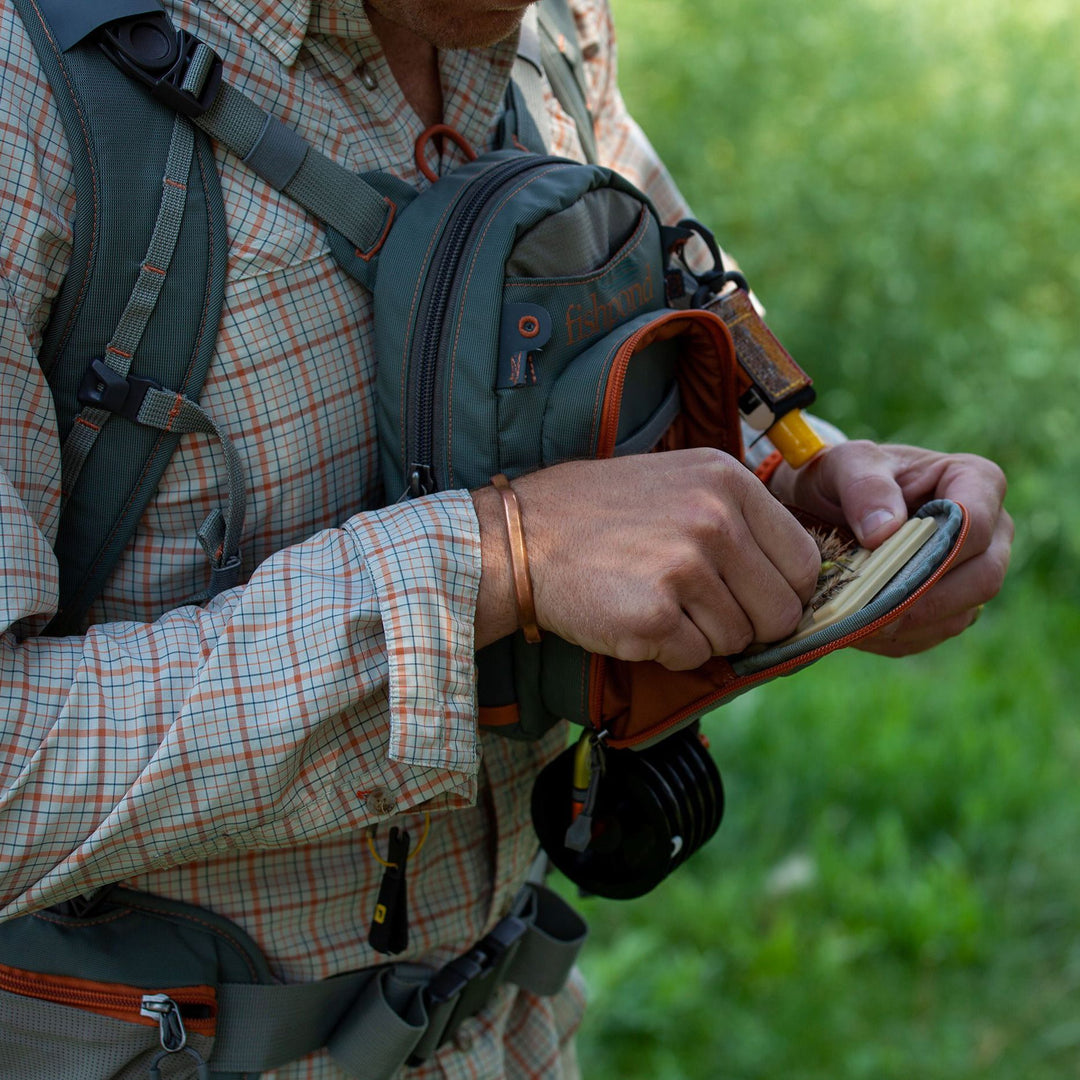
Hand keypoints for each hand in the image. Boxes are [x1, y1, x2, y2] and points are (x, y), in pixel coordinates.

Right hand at [472, 448, 820, 668]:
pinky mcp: (654, 616)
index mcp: (729, 480)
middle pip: (781, 611)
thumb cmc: (601, 514)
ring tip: (656, 603)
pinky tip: (636, 620)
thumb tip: (796, 581)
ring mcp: (684, 567)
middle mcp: (714, 519)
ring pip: (738, 640)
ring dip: (702, 637)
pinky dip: (669, 654)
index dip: (782, 592)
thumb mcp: (679, 483)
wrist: (521, 538)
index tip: (752, 598)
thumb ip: (740, 520)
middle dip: (747, 624)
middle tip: (699, 610)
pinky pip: (695, 659)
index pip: (804, 562)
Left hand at [769, 440, 1011, 655]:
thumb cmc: (843, 474)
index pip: (976, 525)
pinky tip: (860, 629)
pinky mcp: (952, 604)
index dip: (937, 553)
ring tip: (855, 622)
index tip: (885, 567)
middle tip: (869, 610)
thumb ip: (863, 486)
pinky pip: (936, 633)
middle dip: (924, 599)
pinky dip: (897, 638)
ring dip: (907, 625)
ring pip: (960, 614)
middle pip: (982, 578)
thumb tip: (884, 531)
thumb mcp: (844, 463)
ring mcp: (975, 572)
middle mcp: (990, 530)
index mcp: (976, 481)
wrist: (826, 503)